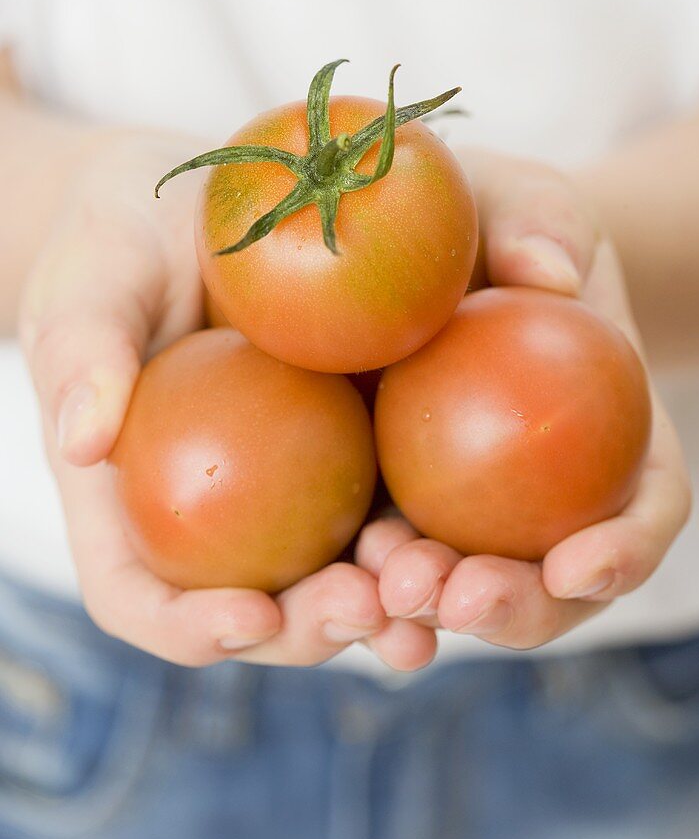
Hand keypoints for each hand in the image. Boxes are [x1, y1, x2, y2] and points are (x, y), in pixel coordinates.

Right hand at [19, 129, 434, 668]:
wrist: (196, 209)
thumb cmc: (121, 246)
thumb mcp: (91, 282)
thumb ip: (82, 351)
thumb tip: (81, 440)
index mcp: (134, 505)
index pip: (143, 600)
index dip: (190, 628)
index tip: (249, 615)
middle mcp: (218, 520)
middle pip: (260, 613)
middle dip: (315, 630)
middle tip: (369, 609)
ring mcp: (292, 492)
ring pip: (340, 576)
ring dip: (392, 601)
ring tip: (441, 588)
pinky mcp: (357, 449)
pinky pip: (395, 499)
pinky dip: (433, 529)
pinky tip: (477, 526)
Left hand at [356, 151, 690, 650]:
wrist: (404, 250)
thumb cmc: (482, 219)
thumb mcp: (517, 199)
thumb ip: (539, 221)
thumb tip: (551, 274)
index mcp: (610, 435)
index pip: (645, 506)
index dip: (626, 550)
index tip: (577, 565)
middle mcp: (541, 496)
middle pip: (551, 585)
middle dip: (512, 610)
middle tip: (454, 596)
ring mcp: (460, 514)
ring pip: (456, 594)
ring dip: (424, 615)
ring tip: (377, 597)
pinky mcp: (379, 510)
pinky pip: (367, 565)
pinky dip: (349, 591)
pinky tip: (306, 595)